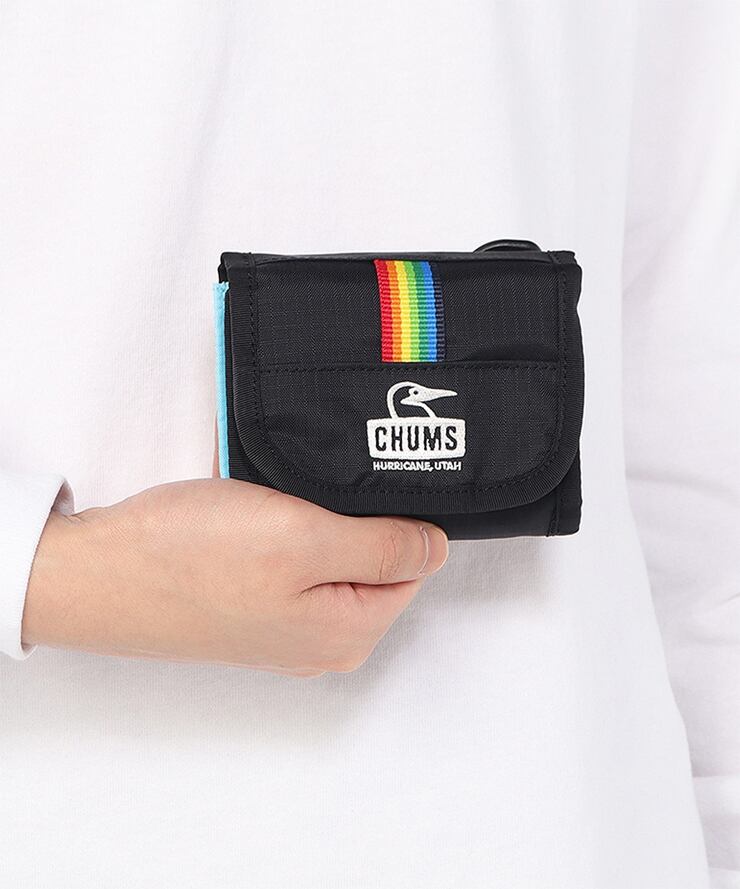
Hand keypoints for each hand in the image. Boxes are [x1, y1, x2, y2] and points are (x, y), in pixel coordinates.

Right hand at [23, 480, 447, 674]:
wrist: (99, 574)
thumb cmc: (194, 556)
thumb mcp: (305, 539)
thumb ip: (383, 547)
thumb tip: (438, 548)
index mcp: (349, 633)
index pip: (414, 565)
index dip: (392, 517)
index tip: (350, 491)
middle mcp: (322, 643)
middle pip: (374, 564)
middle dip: (351, 519)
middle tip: (305, 492)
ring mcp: (283, 630)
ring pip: (331, 559)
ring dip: (313, 524)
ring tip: (274, 502)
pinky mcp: (250, 610)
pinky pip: (292, 565)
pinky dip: (282, 534)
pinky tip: (253, 517)